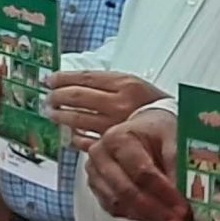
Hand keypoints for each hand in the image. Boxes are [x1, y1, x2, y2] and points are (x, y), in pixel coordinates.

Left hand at [47, 70, 166, 150]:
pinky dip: (73, 136)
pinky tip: (69, 132)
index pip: (85, 78)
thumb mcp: (130, 82)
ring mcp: (115, 124)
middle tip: (48, 97)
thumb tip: (68, 80)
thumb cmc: (149, 102)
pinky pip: (85, 140)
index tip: (49, 79)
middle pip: (77, 97)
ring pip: (77, 118)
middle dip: (56, 96)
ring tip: (52, 112)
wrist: (171, 126)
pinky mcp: (114, 143)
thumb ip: (102, 81)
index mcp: (125, 84)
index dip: (62, 78)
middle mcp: (119, 103)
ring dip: (60, 115)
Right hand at [85, 108, 186, 220]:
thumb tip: (188, 193)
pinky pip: (115, 209)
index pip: (141, 171)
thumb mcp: (173, 138)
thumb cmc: (157, 132)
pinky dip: (138, 218)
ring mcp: (95, 173)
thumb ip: (178, 163)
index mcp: (118, 138)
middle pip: (126, 190)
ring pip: (118, 204)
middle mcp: (100, 155)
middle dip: (155, 211)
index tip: (183, 208)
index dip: (163, 192)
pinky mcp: (97, 188)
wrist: (142, 130)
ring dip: (147, 218)